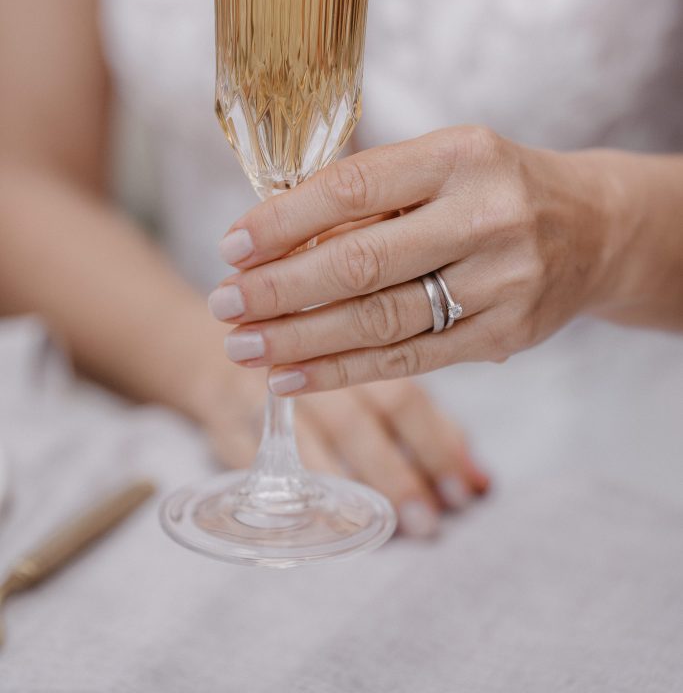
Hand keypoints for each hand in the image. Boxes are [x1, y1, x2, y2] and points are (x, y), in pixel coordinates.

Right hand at [193, 361, 488, 537]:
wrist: (213, 338)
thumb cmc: (307, 358)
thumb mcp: (360, 369)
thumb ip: (417, 414)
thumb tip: (479, 477)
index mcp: (352, 342)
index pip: (402, 394)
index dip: (436, 442)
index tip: (467, 489)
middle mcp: (312, 362)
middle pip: (360, 420)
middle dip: (397, 474)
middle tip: (429, 521)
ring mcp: (263, 389)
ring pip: (310, 440)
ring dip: (350, 489)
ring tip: (388, 529)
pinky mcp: (223, 416)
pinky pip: (254, 457)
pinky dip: (286, 488)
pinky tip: (315, 517)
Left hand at [208, 126, 615, 391]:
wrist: (593, 228)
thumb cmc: (495, 187)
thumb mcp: (442, 162)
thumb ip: (369, 194)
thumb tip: (271, 238)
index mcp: (460, 155)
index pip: (353, 187)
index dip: (284, 220)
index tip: (232, 246)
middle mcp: (487, 216)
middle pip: (362, 263)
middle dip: (280, 290)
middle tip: (225, 306)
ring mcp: (502, 281)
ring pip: (381, 320)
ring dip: (300, 340)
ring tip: (245, 347)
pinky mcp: (505, 335)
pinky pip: (410, 359)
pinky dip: (343, 371)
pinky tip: (292, 377)